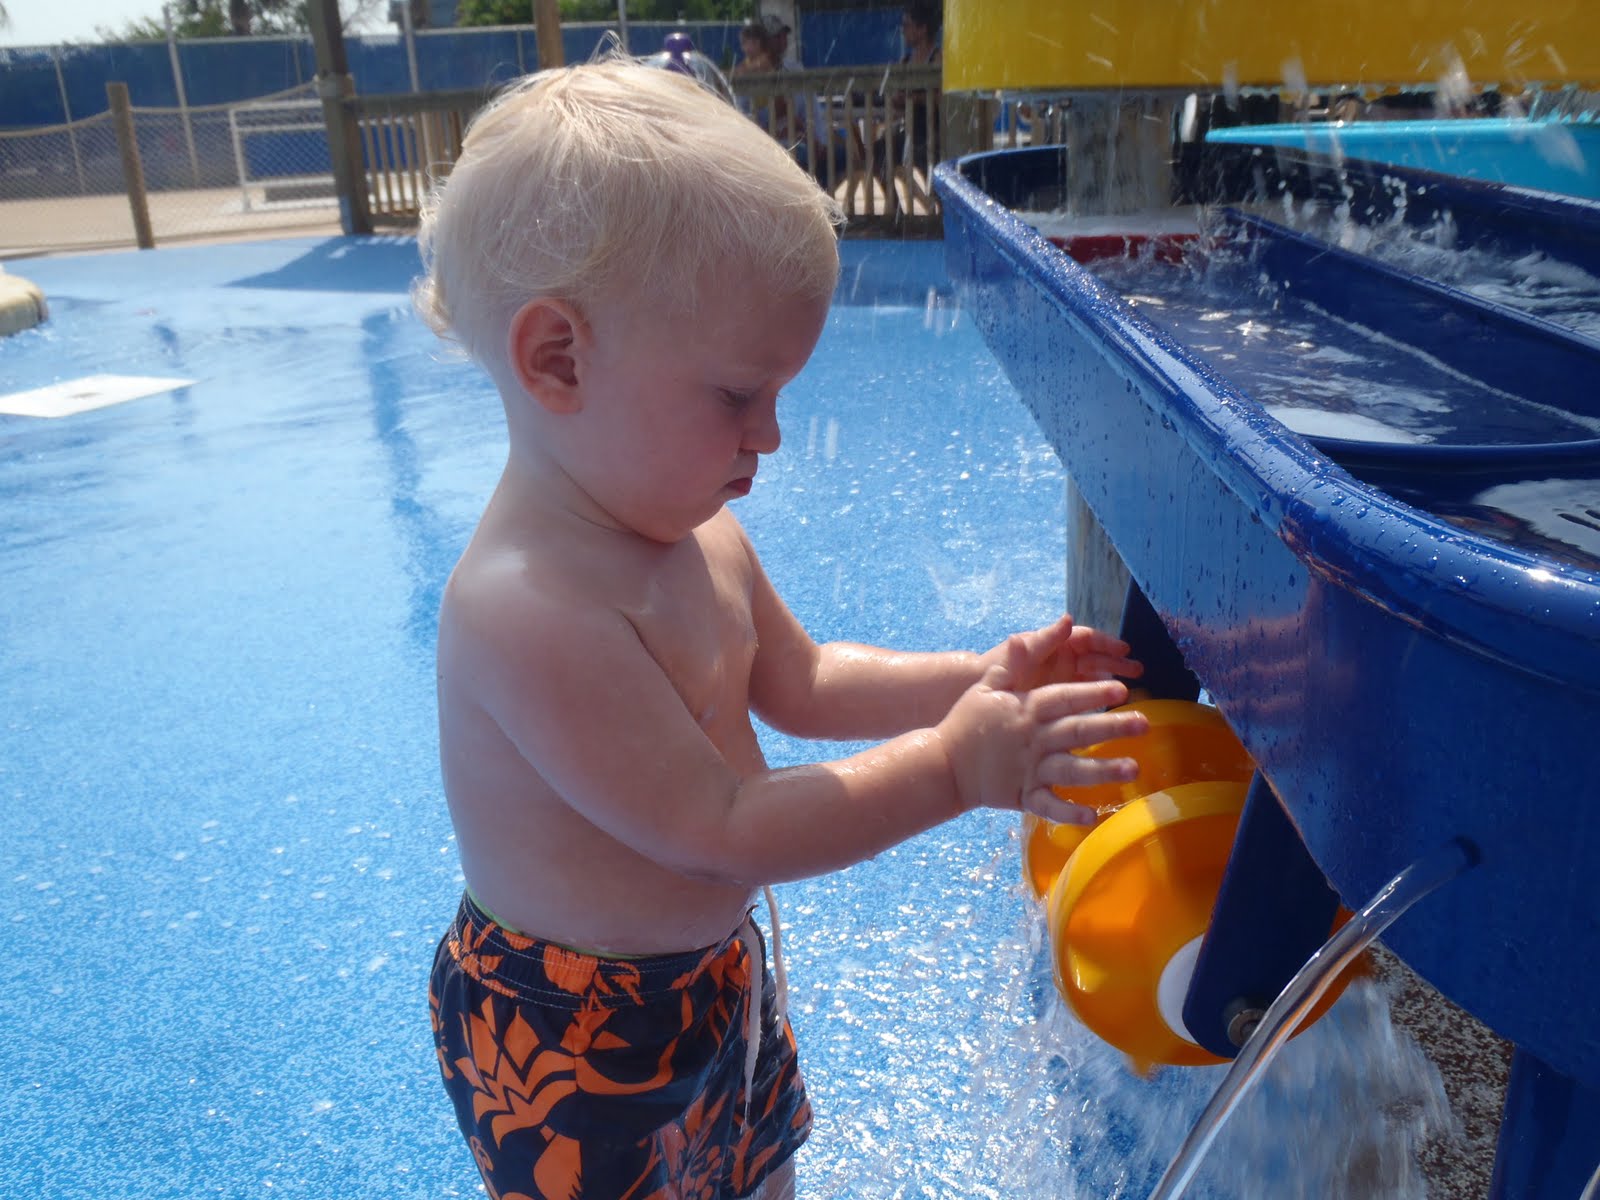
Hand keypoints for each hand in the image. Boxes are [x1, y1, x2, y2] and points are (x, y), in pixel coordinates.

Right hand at [938, 634, 1149, 824]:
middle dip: (1112, 727)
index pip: (1064, 698)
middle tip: (1143, 724)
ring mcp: (1028, 769)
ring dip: (1103, 769)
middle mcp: (1031, 739)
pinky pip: (1049, 806)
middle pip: (1077, 731)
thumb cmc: (968, 720)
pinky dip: (1069, 813)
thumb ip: (1018, 659)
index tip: (1122, 689)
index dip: (1093, 693)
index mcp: (1025, 709)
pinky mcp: (1023, 796)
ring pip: (1071, 769)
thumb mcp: (987, 683)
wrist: (942, 763)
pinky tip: (1094, 816)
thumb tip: (1043, 629)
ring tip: (1133, 768)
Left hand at [983, 613, 1143, 690]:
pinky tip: (1113, 711)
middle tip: (1138, 671)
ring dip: (1112, 680)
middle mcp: (1059, 659)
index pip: (1085, 639)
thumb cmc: (993, 670)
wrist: (971, 694)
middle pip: (1094, 657)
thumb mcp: (1017, 655)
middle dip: (1116, 662)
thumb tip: (1067, 617)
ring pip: (1092, 677)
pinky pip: (1083, 697)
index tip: (1124, 650)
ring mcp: (1059, 680)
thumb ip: (1042, 639)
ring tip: (1134, 689)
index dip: (1106, 643)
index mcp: (1052, 644)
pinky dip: (1099, 701)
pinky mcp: (1057, 700)